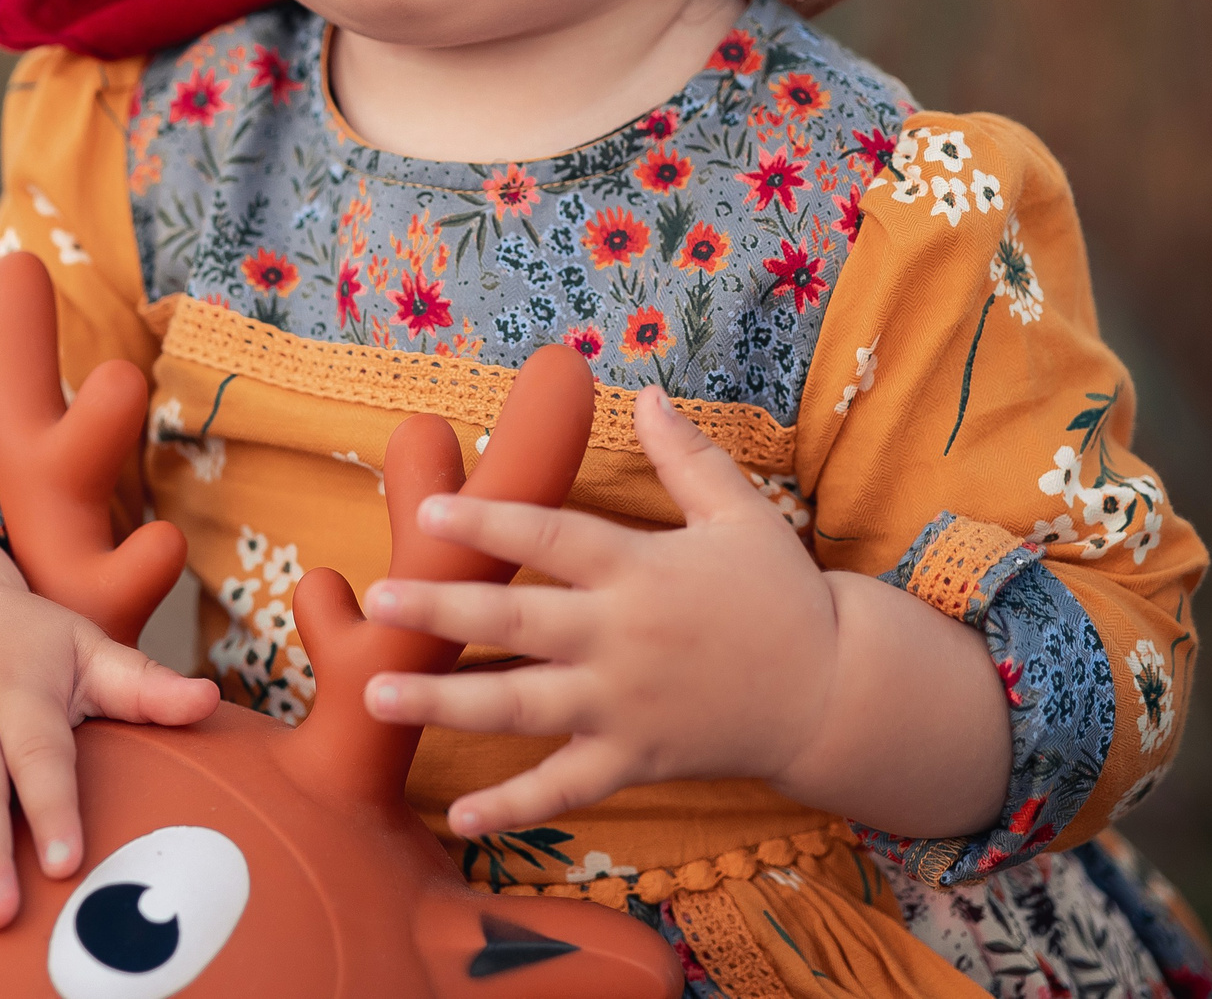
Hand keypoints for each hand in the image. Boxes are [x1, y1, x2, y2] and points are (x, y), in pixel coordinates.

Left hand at [359, 388, 837, 836]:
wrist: (836, 692)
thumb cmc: (782, 595)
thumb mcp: (739, 514)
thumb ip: (685, 457)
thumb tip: (646, 393)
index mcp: (640, 569)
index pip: (552, 538)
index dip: (491, 524)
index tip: (430, 513)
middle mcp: (623, 638)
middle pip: (517, 623)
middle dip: (442, 612)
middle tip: (378, 603)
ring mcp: (625, 706)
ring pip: (521, 708)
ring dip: (445, 704)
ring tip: (376, 696)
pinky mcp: (636, 761)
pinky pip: (565, 789)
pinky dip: (513, 807)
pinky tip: (456, 818)